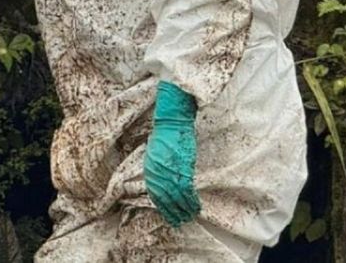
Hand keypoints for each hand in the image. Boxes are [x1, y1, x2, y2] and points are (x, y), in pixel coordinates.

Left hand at [144, 81, 201, 227]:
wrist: (171, 123)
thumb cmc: (164, 137)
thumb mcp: (154, 156)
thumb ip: (157, 170)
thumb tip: (162, 183)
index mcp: (150, 170)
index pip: (155, 195)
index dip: (163, 208)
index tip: (169, 217)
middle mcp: (157, 174)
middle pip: (166, 199)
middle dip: (173, 212)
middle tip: (180, 222)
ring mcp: (170, 172)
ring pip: (177, 198)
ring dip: (184, 209)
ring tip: (190, 217)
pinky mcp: (182, 169)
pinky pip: (187, 190)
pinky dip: (192, 200)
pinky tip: (196, 207)